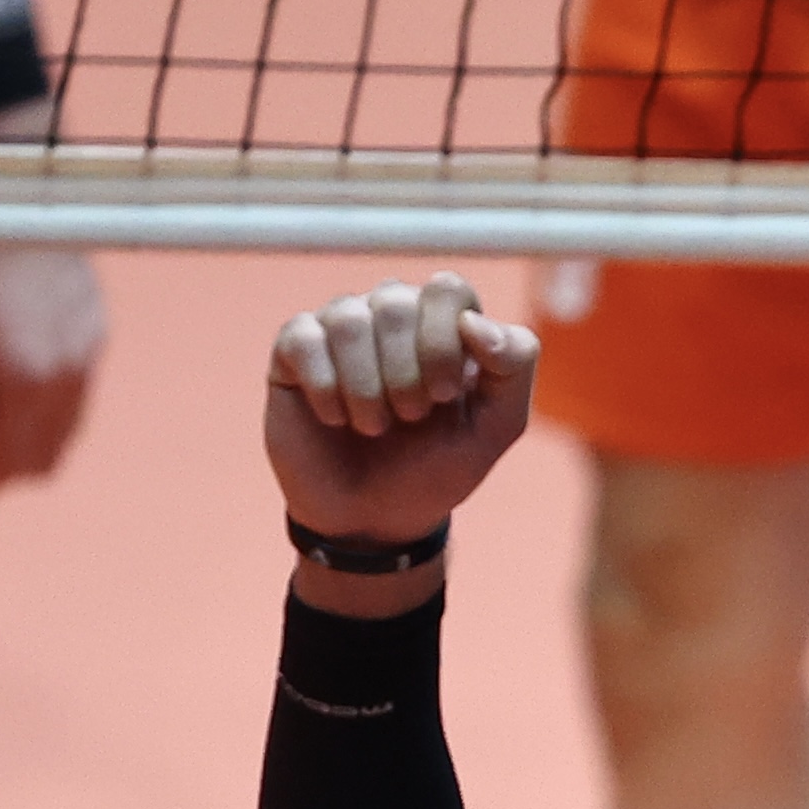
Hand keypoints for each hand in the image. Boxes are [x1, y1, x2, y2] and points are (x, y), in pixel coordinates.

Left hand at [0, 243, 107, 492]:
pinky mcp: (94, 333)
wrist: (4, 192)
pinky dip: (36, 405)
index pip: (6, 466)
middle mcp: (68, 374)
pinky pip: (72, 394)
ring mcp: (88, 353)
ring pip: (62, 431)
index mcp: (24, 378)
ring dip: (17, 436)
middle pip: (42, 460)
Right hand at [266, 272, 536, 543]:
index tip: (444, 396)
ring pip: (349, 318)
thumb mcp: (496, 426)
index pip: (446, 289)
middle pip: (396, 301)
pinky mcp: (295, 349)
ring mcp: (341, 326)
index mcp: (444, 320)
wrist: (374, 518)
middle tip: (410, 418)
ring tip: (374, 426)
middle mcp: (392, 311)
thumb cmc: (436, 466)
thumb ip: (513, 366)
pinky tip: (336, 419)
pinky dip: (326, 387)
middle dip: (407, 372)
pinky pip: (304, 339)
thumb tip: (475, 321)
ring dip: (367, 386)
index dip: (444, 343)